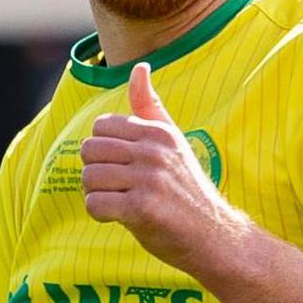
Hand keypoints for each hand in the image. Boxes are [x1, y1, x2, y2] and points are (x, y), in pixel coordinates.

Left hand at [80, 63, 241, 271]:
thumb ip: (150, 106)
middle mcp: (154, 151)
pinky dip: (101, 214)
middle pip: (89, 150)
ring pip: (88, 177)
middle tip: (118, 187)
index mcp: (158, 132)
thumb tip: (140, 67)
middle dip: (96, 171)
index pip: (101, 127)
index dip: (104, 150)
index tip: (123, 167)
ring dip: (97, 194)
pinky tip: (121, 217)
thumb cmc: (187, 190)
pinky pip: (95, 204)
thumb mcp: (173, 142)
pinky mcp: (143, 209)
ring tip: (120, 202)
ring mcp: (149, 180)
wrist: (214, 236)